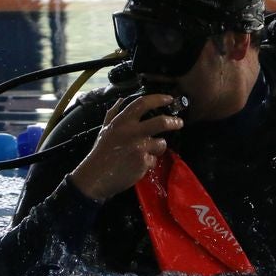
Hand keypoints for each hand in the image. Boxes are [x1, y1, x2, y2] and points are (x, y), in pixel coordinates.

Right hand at [69, 94, 183, 201]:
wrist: (95, 177)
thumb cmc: (100, 153)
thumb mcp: (104, 129)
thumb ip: (113, 114)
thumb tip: (120, 100)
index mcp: (121, 121)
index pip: (142, 103)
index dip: (158, 99)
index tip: (169, 99)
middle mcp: (132, 131)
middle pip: (161, 122)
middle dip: (173, 122)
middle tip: (179, 122)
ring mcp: (139, 147)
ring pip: (161, 143)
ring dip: (159, 147)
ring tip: (150, 152)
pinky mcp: (143, 161)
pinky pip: (154, 159)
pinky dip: (149, 162)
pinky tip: (139, 165)